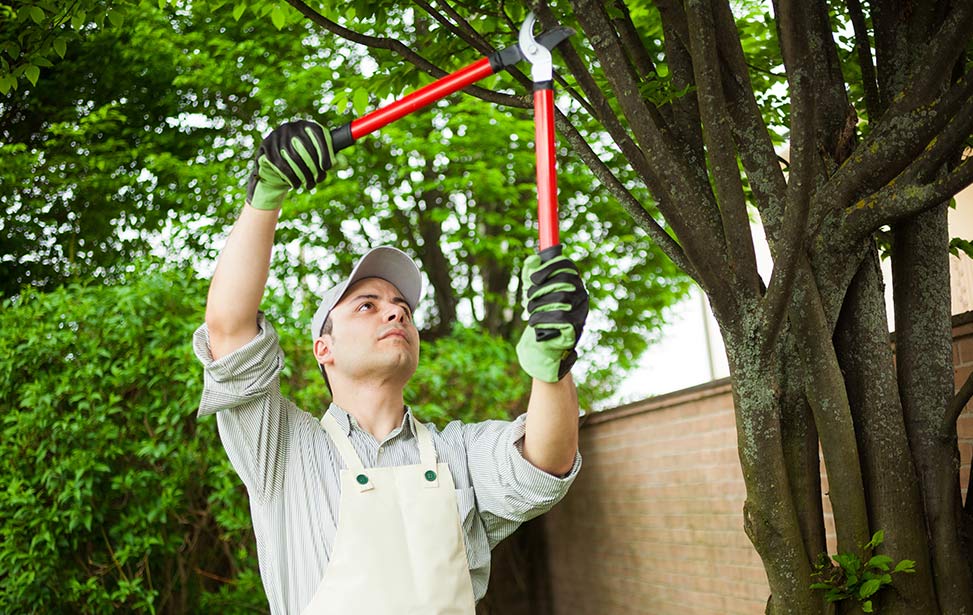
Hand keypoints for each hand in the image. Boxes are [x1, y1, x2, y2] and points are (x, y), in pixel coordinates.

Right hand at [246, 120, 333, 210]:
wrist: (275, 164)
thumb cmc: (303, 160)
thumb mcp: (319, 158)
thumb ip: (333, 160)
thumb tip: (345, 164)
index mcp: (308, 126)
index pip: (319, 136)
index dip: (325, 152)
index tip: (327, 167)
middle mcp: (292, 127)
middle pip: (307, 149)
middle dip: (315, 168)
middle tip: (319, 180)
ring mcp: (278, 136)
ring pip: (294, 158)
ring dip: (304, 176)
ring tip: (309, 185)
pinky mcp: (267, 147)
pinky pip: (281, 165)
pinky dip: (291, 177)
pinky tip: (296, 184)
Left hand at [516, 246, 588, 382]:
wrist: (545, 345)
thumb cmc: (540, 315)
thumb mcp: (534, 293)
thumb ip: (532, 275)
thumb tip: (533, 260)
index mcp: (573, 284)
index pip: (568, 267)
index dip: (550, 268)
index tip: (533, 278)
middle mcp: (581, 296)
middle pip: (562, 282)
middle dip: (539, 289)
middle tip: (528, 298)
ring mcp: (581, 311)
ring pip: (559, 299)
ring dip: (538, 305)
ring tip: (530, 312)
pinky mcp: (576, 327)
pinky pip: (559, 317)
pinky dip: (541, 318)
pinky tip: (534, 322)